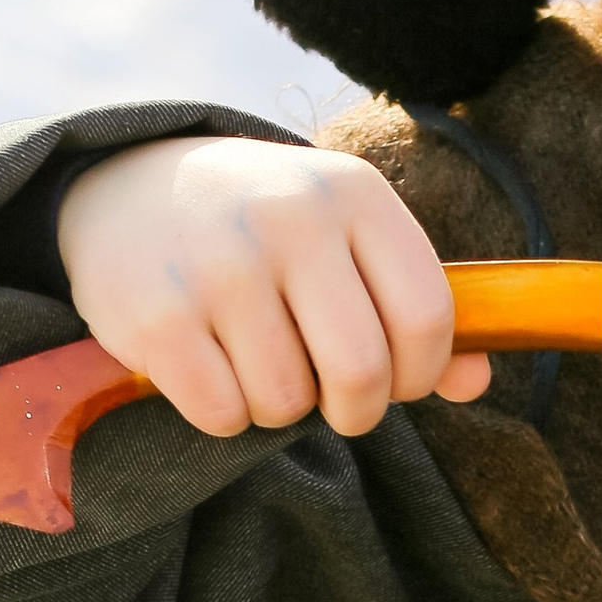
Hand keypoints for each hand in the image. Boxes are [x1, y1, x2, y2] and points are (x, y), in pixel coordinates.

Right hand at [56, 137, 491, 438]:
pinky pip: (224, 415)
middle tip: (335, 401)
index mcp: (354, 193)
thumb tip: (475, 382)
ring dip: (281, 408)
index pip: (427, 316)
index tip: (396, 380)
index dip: (420, 373)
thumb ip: (414, 306)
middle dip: (356, 410)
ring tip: (260, 364)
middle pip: (361, 371)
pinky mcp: (158, 315)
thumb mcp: (345, 236)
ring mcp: (220, 266)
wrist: (126, 187)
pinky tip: (211, 368)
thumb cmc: (263, 228)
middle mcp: (290, 219)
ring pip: (287, 401)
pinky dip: (225, 414)